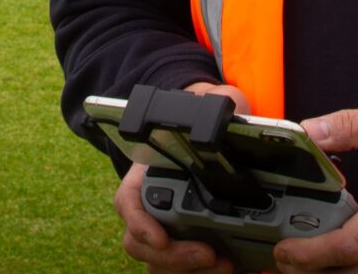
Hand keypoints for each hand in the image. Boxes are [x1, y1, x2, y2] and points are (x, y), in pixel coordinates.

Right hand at [115, 81, 250, 272]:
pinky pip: (181, 270)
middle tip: (209, 255)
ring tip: (224, 265)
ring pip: (159, 264)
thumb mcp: (210, 102)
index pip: (127, 202)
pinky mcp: (186, 246)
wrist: (213, 132)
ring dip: (187, 271)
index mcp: (146, 172)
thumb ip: (215, 101)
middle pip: (140, 244)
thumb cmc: (203, 117)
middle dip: (173, 257)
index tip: (161, 238)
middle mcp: (148, 205)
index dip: (140, 224)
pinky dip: (200, 273)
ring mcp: (165, 229)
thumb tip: (228, 106)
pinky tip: (229, 266)